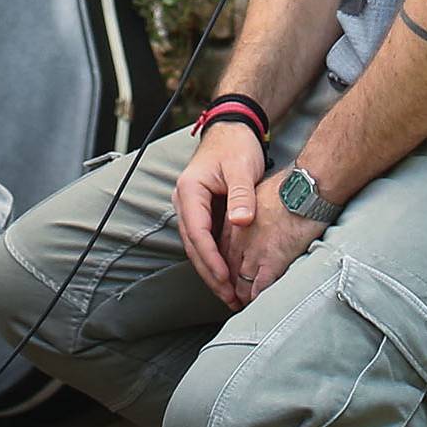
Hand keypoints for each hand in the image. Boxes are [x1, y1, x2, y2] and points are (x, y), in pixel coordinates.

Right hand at [173, 120, 268, 309]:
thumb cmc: (235, 146)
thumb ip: (241, 195)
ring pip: (196, 246)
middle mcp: (184, 201)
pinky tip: (228, 275)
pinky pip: (204, 240)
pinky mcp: (202, 212)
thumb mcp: (241, 168)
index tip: (225, 277)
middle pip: (193, 245)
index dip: (210, 258)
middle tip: (229, 297)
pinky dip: (214, 259)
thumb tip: (240, 223)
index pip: (196, 231)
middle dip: (210, 273)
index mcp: (190, 190)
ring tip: (230, 294)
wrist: (233, 130)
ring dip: (211, 270)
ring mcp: (191, 207)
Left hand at [223, 176, 325, 307]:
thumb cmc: (289, 191)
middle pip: (227, 270)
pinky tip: (262, 305)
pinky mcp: (272, 260)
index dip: (224, 269)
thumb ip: (251, 219)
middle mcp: (239, 238)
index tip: (227, 280)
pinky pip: (260, 288)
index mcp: (235, 222)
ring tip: (246, 308)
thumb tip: (257, 232)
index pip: (222, 252)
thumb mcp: (258, 199)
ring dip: (242, 297)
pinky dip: (259, 299)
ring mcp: (254, 250)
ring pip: (241, 283)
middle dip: (229, 288)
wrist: (306, 189)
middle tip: (233, 301)